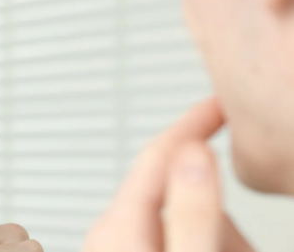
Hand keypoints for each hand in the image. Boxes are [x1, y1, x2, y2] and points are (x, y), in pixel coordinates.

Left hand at [83, 98, 253, 251]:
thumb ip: (191, 211)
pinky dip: (191, 241)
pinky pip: (169, 235)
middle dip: (208, 201)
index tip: (218, 103)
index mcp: (116, 225)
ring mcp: (115, 247)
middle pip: (170, 185)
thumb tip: (194, 153)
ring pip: (174, 212)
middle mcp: (108, 232)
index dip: (193, 123)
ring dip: (203, 228)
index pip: (157, 153)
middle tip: (230, 243)